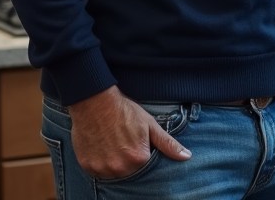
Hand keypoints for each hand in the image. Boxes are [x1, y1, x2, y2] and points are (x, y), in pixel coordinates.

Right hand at [67, 86, 191, 179]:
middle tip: (123, 141)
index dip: (141, 153)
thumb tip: (187, 156)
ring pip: (112, 173)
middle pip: (128, 172)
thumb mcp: (150, 125)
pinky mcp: (87, 166)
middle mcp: (120, 167)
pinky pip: (97, 172)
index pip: (144, 165)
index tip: (135, 142)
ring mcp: (102, 168)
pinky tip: (102, 146)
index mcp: (138, 159)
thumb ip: (168, 144)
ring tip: (112, 143)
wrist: (95, 101)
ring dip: (113, 163)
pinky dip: (100, 163)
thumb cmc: (124, 111)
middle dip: (128, 160)